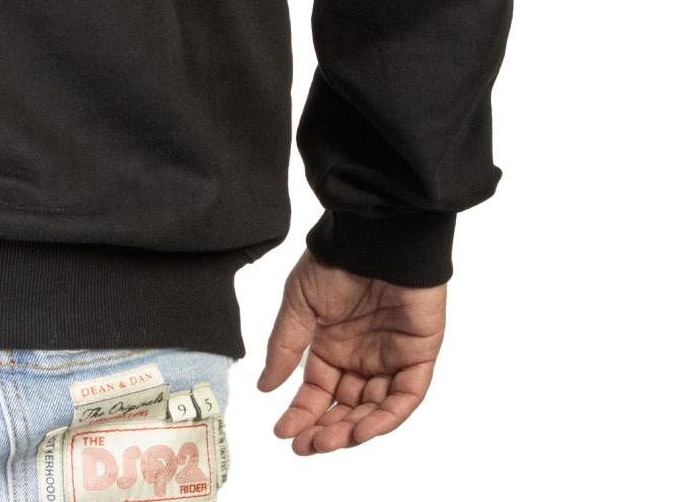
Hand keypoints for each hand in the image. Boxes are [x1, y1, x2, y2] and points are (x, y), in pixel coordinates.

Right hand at [257, 251, 445, 455]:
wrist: (376, 239)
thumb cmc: (336, 263)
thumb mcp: (299, 304)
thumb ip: (285, 346)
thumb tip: (265, 387)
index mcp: (333, 346)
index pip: (318, 391)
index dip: (302, 414)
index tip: (284, 432)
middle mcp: (361, 358)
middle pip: (345, 407)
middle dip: (326, 429)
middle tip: (307, 445)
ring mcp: (391, 359)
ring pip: (374, 409)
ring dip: (353, 429)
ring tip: (330, 441)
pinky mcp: (419, 357)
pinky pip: (405, 397)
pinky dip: (386, 417)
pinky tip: (362, 428)